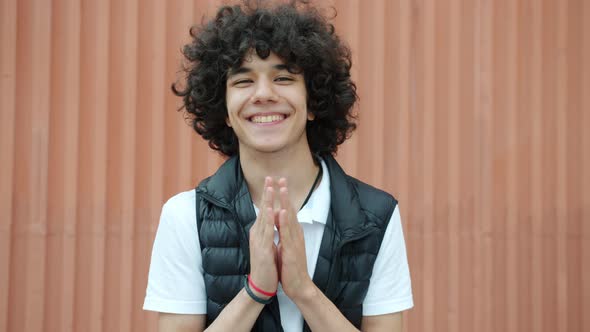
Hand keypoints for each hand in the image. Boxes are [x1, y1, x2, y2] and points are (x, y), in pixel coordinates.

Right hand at [248, 177, 278, 298]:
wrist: (261, 285)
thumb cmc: (266, 265)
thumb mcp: (267, 245)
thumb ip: (268, 232)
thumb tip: (270, 221)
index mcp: (260, 232)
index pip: (265, 209)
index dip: (268, 195)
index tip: (272, 180)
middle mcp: (257, 233)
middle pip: (263, 209)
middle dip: (267, 192)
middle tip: (269, 176)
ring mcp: (258, 240)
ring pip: (264, 217)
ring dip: (267, 201)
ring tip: (270, 187)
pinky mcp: (262, 249)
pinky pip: (267, 232)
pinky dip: (269, 220)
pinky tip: (271, 210)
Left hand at [275, 178, 314, 300]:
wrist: (299, 286)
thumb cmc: (291, 267)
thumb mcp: (286, 246)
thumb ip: (284, 234)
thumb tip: (279, 223)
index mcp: (292, 233)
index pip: (288, 211)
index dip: (283, 197)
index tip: (279, 183)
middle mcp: (295, 234)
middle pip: (290, 210)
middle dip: (286, 194)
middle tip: (282, 177)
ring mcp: (294, 241)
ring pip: (290, 218)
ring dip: (286, 202)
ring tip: (283, 188)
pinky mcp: (292, 249)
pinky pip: (288, 233)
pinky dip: (285, 221)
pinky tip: (283, 211)